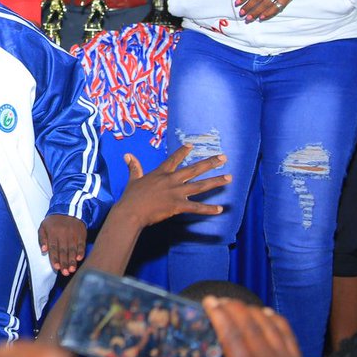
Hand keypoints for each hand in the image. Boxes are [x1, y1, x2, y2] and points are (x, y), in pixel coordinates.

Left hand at [38, 214, 85, 275]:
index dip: (55, 258)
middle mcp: (63, 234)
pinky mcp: (81, 234)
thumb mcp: (43, 226)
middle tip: (65, 273)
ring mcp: (73, 235)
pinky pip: (81, 244)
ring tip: (71, 269)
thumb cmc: (54, 221)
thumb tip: (43, 250)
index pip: (53, 248)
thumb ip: (42, 238)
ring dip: (72, 260)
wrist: (69, 208)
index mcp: (53, 233)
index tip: (56, 267)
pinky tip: (80, 259)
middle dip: (64, 263)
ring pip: (72, 249)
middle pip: (63, 251)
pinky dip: (81, 252)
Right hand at [111, 145, 229, 227]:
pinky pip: (196, 207)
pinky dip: (209, 209)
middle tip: (223, 158)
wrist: (131, 211)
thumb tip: (127, 155)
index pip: (174, 159)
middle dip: (210, 163)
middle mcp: (172, 180)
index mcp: (161, 173)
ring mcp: (176, 192)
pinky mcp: (178, 206)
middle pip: (194, 169)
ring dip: (215, 181)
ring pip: (200, 186)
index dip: (183, 151)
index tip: (191, 145)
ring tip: (229, 178)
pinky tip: (220, 209)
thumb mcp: (133, 179)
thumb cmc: (131, 197)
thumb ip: (134, 167)